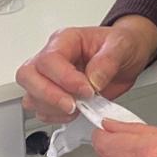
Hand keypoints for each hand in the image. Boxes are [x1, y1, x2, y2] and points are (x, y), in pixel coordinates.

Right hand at [16, 16, 156, 123]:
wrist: (128, 57)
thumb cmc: (121, 45)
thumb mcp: (121, 45)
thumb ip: (108, 60)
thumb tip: (93, 79)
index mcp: (65, 40)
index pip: (49, 59)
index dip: (64, 78)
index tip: (86, 90)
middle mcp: (52, 58)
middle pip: (28, 76)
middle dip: (49, 95)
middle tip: (74, 105)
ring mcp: (50, 77)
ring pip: (31, 95)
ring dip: (52, 108)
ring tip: (79, 108)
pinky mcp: (54, 95)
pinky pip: (41, 110)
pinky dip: (56, 116)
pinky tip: (75, 112)